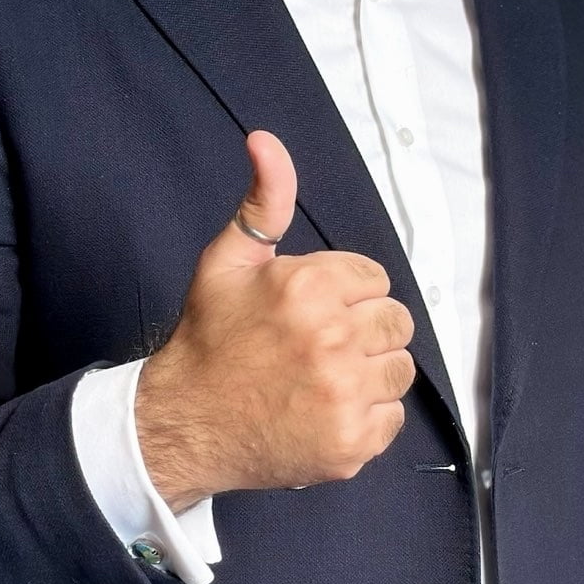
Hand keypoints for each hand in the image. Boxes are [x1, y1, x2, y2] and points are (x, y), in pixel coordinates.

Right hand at [135, 131, 415, 508]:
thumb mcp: (228, 260)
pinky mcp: (351, 443)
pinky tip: (324, 412)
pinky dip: (365, 418)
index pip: (376, 281)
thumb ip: (263, 200)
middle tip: (318, 348)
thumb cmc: (209, 340)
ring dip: (370, 374)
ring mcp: (344, 396)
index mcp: (308, 288)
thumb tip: (266, 140)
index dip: (345, 295)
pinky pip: (393, 417)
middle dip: (363, 331)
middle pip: (396, 322)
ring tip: (323, 379)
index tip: (311, 313)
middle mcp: (332, 340)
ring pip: (400, 369)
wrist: (183, 424)